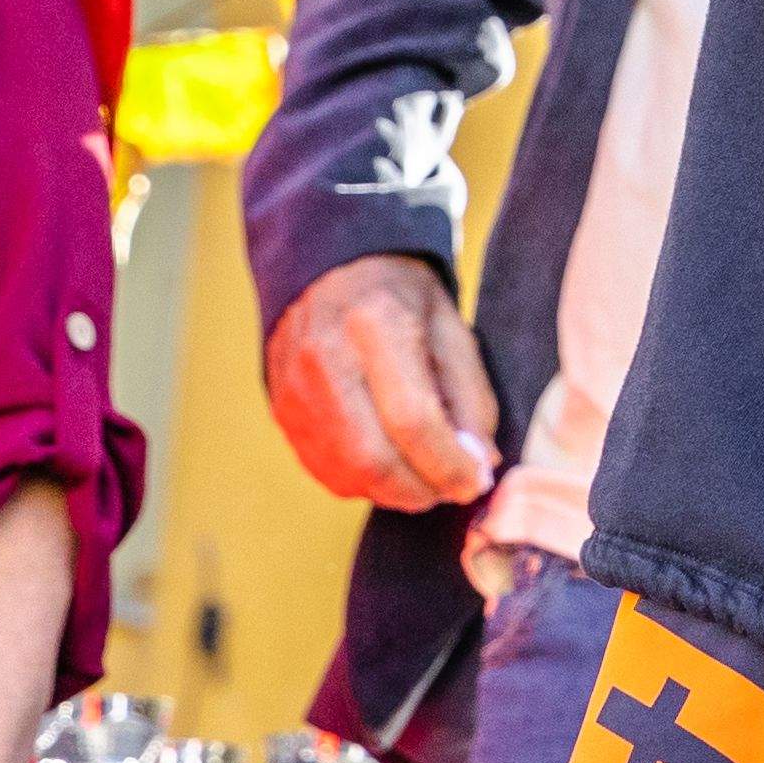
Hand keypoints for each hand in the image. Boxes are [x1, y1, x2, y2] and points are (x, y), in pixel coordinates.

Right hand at [264, 251, 498, 509]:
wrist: (331, 270)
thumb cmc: (402, 297)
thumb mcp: (452, 328)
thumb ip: (471, 396)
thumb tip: (482, 463)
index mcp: (375, 323)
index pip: (412, 419)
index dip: (449, 463)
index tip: (477, 481)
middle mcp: (324, 359)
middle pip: (373, 457)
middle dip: (422, 488)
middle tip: (454, 488)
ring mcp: (295, 390)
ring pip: (346, 473)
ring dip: (396, 492)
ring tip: (428, 479)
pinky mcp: (282, 412)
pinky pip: (325, 470)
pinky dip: (366, 484)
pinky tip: (393, 469)